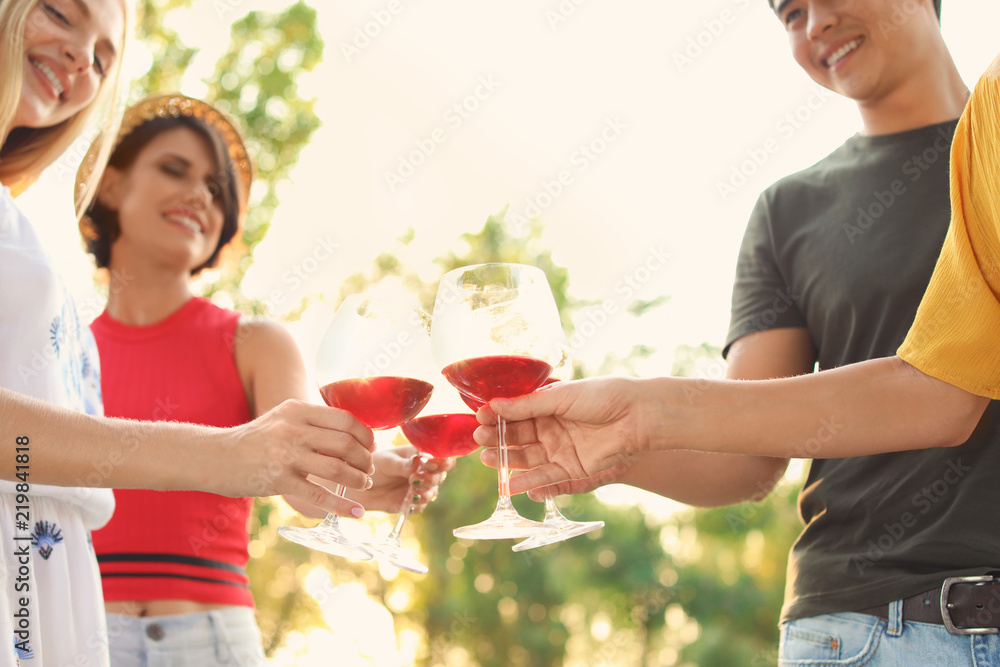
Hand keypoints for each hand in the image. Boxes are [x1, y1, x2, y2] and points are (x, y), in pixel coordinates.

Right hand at [227, 399, 375, 516]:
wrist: (216, 456)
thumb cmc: (256, 439)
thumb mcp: (284, 417)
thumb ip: (314, 422)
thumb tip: (353, 433)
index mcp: (298, 410)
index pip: (345, 420)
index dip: (365, 435)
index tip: (371, 447)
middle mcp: (293, 429)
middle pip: (345, 444)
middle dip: (365, 460)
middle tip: (369, 470)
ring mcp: (285, 456)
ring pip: (336, 469)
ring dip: (357, 480)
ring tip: (363, 485)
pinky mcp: (278, 481)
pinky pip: (318, 495)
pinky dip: (342, 505)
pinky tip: (356, 511)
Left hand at [344, 446, 454, 512]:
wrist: (358, 487)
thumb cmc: (373, 466)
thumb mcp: (386, 462)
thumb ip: (403, 464)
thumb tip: (419, 460)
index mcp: (420, 454)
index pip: (441, 456)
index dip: (442, 461)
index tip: (428, 465)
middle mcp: (423, 471)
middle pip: (440, 476)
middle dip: (431, 478)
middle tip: (413, 479)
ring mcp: (419, 488)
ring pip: (433, 492)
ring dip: (425, 493)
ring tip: (411, 491)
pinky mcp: (412, 503)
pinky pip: (421, 506)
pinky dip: (417, 504)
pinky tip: (408, 501)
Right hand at [474, 377, 652, 494]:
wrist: (636, 416)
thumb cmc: (602, 396)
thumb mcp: (561, 396)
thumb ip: (528, 405)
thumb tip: (494, 405)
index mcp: (548, 405)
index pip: (516, 412)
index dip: (497, 415)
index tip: (479, 416)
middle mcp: (552, 427)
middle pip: (518, 436)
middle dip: (497, 438)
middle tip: (478, 439)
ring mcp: (561, 448)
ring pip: (528, 457)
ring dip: (507, 460)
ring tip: (487, 459)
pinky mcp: (572, 468)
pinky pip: (546, 476)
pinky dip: (528, 481)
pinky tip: (510, 483)